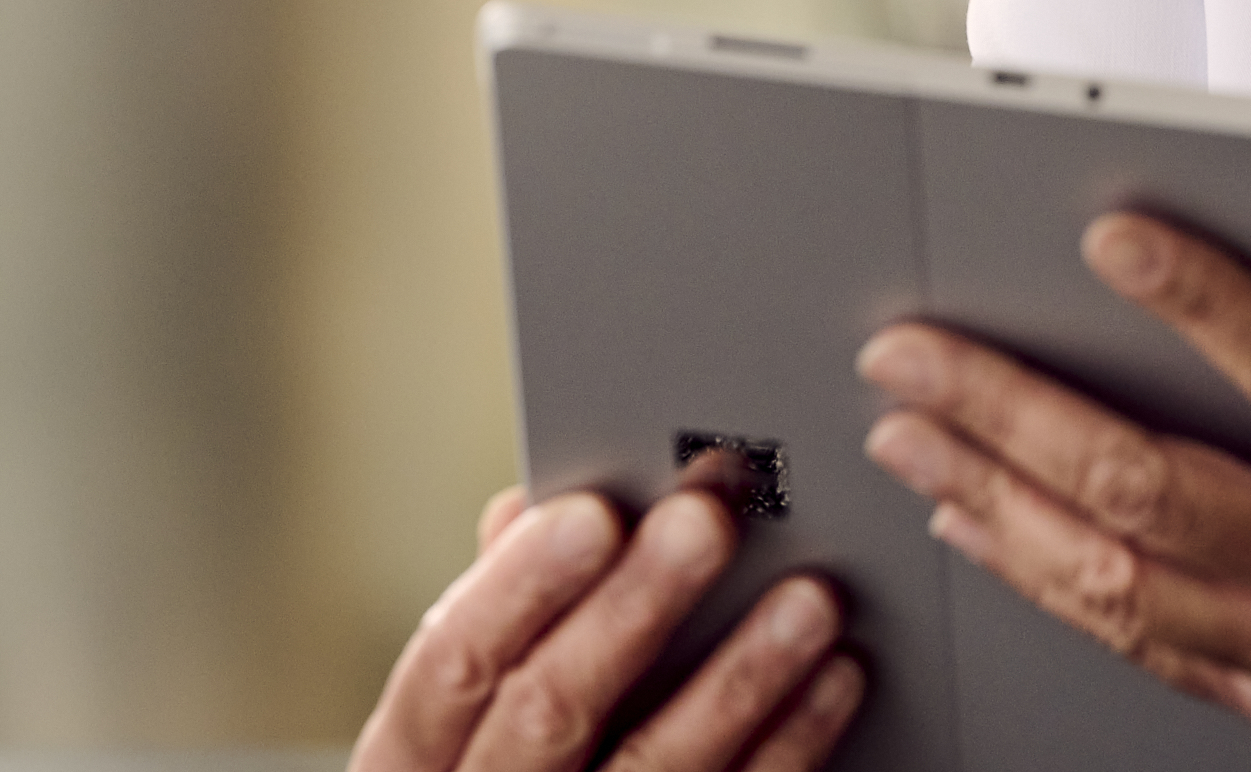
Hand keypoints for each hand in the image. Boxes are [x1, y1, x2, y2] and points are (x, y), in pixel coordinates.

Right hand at [349, 482, 864, 771]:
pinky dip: (790, 745)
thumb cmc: (514, 762)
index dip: (520, 585)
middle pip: (550, 713)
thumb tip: (527, 505)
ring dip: (739, 677)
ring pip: (654, 771)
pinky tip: (835, 681)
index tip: (595, 511)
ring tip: (809, 597)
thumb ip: (504, 616)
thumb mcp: (474, 709)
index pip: (449, 664)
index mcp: (415, 759)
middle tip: (708, 521)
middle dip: (634, 609)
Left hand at [854, 215, 1250, 771]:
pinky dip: (1050, 584)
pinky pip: (1146, 647)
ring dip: (994, 502)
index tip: (1106, 234)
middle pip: (1149, 489)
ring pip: (1116, 584)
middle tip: (912, 348)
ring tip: (911, 435)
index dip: (1193, 297)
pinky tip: (989, 529)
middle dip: (1009, 409)